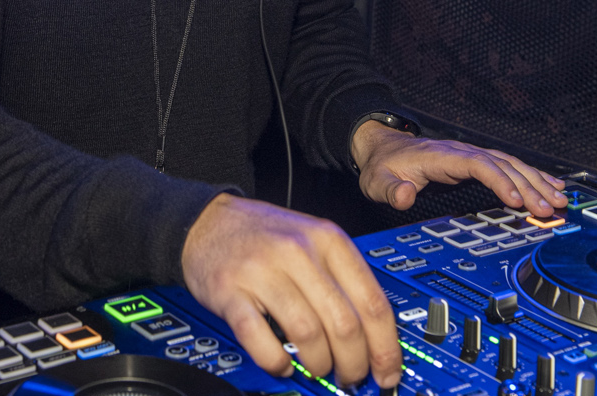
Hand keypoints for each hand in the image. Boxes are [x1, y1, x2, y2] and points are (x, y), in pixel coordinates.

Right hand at [180, 193, 400, 388]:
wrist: (208, 220)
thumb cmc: (266, 237)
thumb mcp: (314, 241)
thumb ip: (343, 282)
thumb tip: (375, 340)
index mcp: (328, 240)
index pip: (373, 303)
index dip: (385, 348)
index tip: (387, 373)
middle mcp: (298, 252)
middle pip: (344, 324)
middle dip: (354, 363)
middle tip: (350, 376)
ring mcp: (262, 271)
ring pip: (307, 333)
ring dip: (318, 364)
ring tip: (316, 368)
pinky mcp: (230, 291)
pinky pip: (259, 337)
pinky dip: (275, 361)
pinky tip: (281, 363)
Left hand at [351, 121, 567, 215]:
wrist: (382, 148)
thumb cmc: (383, 167)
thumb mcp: (379, 182)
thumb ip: (392, 191)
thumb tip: (405, 197)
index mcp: (442, 156)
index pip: (478, 164)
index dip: (499, 180)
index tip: (516, 200)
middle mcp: (461, 152)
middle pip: (502, 165)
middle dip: (529, 185)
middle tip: (550, 208)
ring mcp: (470, 155)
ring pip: (510, 164)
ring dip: (536, 181)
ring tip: (559, 200)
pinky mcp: (475, 162)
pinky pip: (509, 166)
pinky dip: (531, 176)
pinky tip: (549, 186)